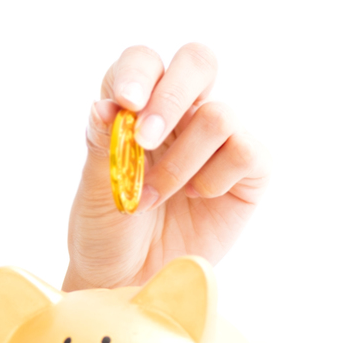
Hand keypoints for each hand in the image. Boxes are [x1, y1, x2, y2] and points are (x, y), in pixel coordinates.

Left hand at [65, 43, 267, 290]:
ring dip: (180, 162)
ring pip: (219, 114)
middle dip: (172, 95)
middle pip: (197, 62)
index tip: (124, 104)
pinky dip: (214, 179)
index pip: (144, 61)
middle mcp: (180, 113)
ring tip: (152, 198)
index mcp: (136, 105)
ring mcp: (217, 139)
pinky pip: (245, 151)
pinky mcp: (248, 170)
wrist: (128, 281)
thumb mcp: (94, 188)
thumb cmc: (107, 229)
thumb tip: (106, 105)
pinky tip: (196, 198)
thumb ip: (103, 142)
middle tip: (145, 138)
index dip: (137, 73)